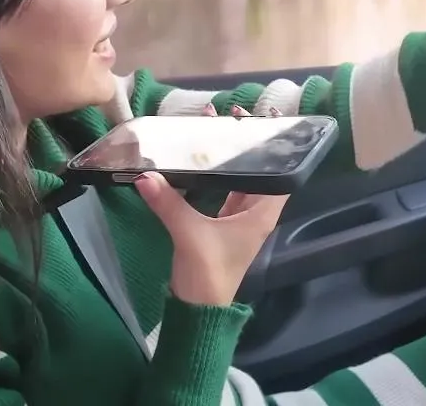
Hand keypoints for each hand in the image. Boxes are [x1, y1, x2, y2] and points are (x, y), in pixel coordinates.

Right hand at [135, 104, 289, 305]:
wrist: (197, 310)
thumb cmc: (208, 273)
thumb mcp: (190, 234)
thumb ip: (169, 203)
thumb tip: (145, 175)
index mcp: (261, 214)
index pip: (280, 173)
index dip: (274, 147)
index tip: (263, 120)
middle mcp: (253, 213)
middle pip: (255, 171)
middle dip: (243, 144)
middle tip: (228, 115)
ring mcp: (236, 220)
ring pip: (235, 180)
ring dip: (226, 157)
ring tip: (211, 128)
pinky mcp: (217, 226)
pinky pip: (219, 192)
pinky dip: (211, 175)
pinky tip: (198, 158)